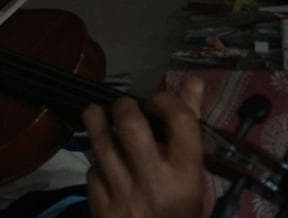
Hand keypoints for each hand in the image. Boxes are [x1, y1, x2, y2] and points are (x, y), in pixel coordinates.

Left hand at [82, 76, 203, 217]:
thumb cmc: (180, 214)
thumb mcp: (194, 178)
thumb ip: (189, 130)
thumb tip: (194, 82)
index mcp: (186, 177)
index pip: (179, 122)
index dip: (167, 100)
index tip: (157, 102)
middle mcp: (154, 184)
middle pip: (131, 126)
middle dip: (123, 106)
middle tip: (124, 106)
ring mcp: (123, 196)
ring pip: (101, 143)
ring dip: (96, 122)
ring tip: (98, 115)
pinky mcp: (99, 206)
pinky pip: (92, 171)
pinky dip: (97, 162)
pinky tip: (103, 162)